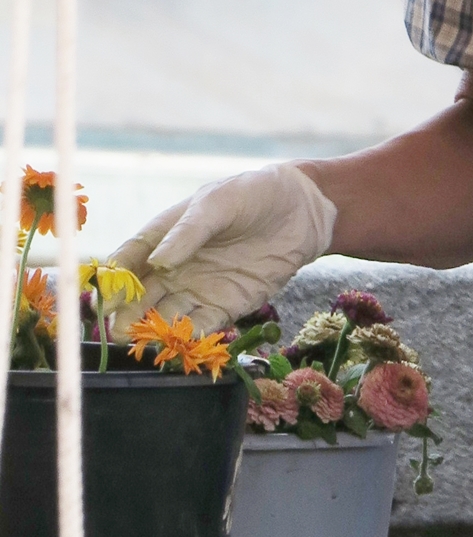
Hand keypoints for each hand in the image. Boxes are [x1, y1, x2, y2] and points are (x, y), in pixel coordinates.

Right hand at [110, 163, 337, 335]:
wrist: (304, 210)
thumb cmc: (254, 194)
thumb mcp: (219, 203)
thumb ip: (189, 231)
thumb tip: (158, 261)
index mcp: (164, 236)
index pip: (129, 260)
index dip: (115, 279)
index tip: (106, 296)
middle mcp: (174, 267)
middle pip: (140, 295)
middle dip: (127, 313)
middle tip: (119, 330)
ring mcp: (198, 288)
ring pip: (165, 315)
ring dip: (153, 329)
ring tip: (144, 339)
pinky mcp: (226, 306)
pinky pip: (201, 325)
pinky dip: (189, 336)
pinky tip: (182, 342)